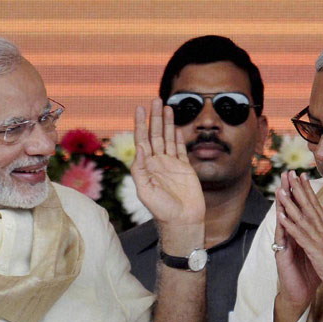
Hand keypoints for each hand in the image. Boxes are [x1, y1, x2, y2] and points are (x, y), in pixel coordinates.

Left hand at [130, 99, 204, 227]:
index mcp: (146, 166)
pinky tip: (175, 127)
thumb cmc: (162, 210)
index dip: (140, 123)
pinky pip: (180, 149)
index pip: (142, 140)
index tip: (140, 108)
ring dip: (166, 123)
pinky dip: (178, 137)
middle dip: (155, 117)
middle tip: (155, 100)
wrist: (182, 221)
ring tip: (167, 106)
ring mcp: (171, 165)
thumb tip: (139, 147)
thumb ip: (140, 170)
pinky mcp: (184, 168)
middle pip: (155, 134)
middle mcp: (157, 163)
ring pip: (168, 138)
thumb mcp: (145, 191)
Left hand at [277, 171, 322, 299]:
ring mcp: (318, 238)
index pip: (315, 204)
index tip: (301, 176)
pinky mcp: (314, 249)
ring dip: (290, 203)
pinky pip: (299, 234)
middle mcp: (322, 228)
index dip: (307, 189)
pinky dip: (289, 224)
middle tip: (289, 173)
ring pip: (301, 216)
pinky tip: (280, 216)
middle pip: (308, 205)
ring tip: (280, 190)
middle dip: (298, 189)